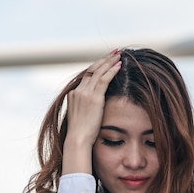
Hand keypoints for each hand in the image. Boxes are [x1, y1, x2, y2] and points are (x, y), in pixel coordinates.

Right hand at [62, 50, 121, 174]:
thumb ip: (86, 109)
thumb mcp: (81, 118)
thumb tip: (94, 110)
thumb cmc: (80, 135)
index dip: (97, 67)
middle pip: (91, 70)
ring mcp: (85, 93)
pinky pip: (104, 79)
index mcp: (74, 95)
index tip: (105, 61)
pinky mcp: (94, 98)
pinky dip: (112, 70)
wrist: (77, 140)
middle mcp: (78, 91)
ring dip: (109, 61)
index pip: (86, 76)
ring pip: (98, 71)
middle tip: (114, 52)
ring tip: (119, 54)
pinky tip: (120, 65)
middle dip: (103, 60)